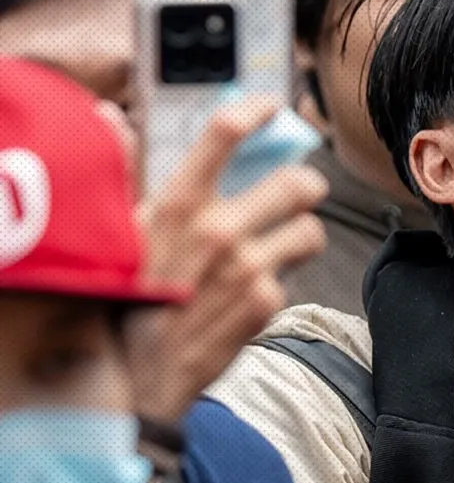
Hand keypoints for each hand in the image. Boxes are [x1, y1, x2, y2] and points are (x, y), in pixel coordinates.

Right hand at [128, 98, 327, 420]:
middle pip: (298, 182)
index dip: (256, 112)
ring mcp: (248, 268)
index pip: (226, 134)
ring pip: (310, 231)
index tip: (270, 109)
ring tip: (283, 243)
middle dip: (305, 185)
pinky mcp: (265, 304)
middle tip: (301, 191)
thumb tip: (114, 118)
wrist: (134, 374)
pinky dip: (279, 282)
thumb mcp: (119, 229)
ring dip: (301, 235)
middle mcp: (219, 230)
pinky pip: (292, 279)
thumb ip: (126, 170)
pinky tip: (253, 291)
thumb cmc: (125, 296)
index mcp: (179, 203)